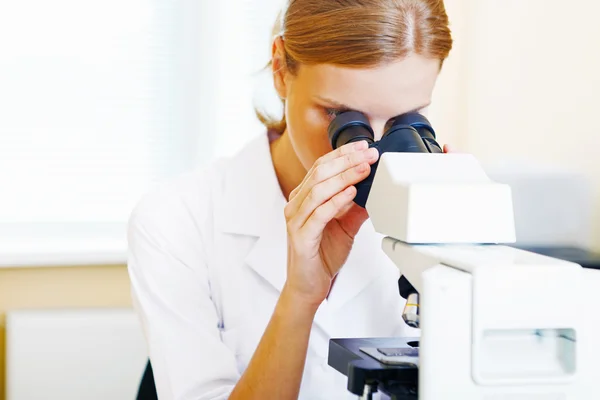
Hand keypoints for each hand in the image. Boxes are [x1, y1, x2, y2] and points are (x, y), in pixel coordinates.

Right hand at [283, 141, 378, 308]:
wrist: (308, 286)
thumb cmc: (322, 255)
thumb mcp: (345, 226)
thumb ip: (356, 207)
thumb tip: (376, 189)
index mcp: (304, 198)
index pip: (321, 166)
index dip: (342, 154)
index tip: (364, 146)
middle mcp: (296, 205)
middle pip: (320, 173)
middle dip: (347, 161)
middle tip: (369, 154)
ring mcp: (296, 220)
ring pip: (318, 189)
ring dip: (344, 177)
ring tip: (364, 169)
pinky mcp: (301, 237)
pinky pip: (319, 214)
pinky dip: (336, 201)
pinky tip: (351, 192)